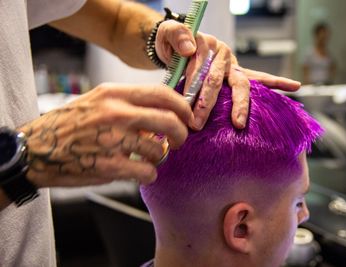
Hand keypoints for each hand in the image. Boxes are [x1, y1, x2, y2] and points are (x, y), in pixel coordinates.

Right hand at [19, 83, 191, 186]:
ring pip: (158, 150)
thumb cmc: (68, 126)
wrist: (36, 149)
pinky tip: (139, 173)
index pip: (161, 93)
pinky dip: (148, 175)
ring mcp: (113, 139)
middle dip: (181, 134)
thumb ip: (128, 104)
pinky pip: (147, 172)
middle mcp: (116, 113)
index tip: (188, 117)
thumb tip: (162, 112)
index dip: (182, 106)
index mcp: (114, 94)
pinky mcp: (109, 166)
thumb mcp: (97, 101)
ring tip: (147, 159)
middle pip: (169, 121)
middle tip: (179, 142)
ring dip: (158, 158)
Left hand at [155, 20, 300, 129]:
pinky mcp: (238, 72)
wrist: (176, 45)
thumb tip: (190, 49)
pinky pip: (260, 77)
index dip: (192, 86)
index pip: (201, 67)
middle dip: (209, 102)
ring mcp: (232, 64)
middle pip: (219, 79)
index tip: (184, 105)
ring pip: (241, 84)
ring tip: (239, 122)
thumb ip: (176, 36)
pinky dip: (276, 82)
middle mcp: (223, 54)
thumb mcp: (167, 34)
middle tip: (199, 122)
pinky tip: (294, 86)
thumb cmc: (172, 44)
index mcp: (207, 44)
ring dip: (240, 105)